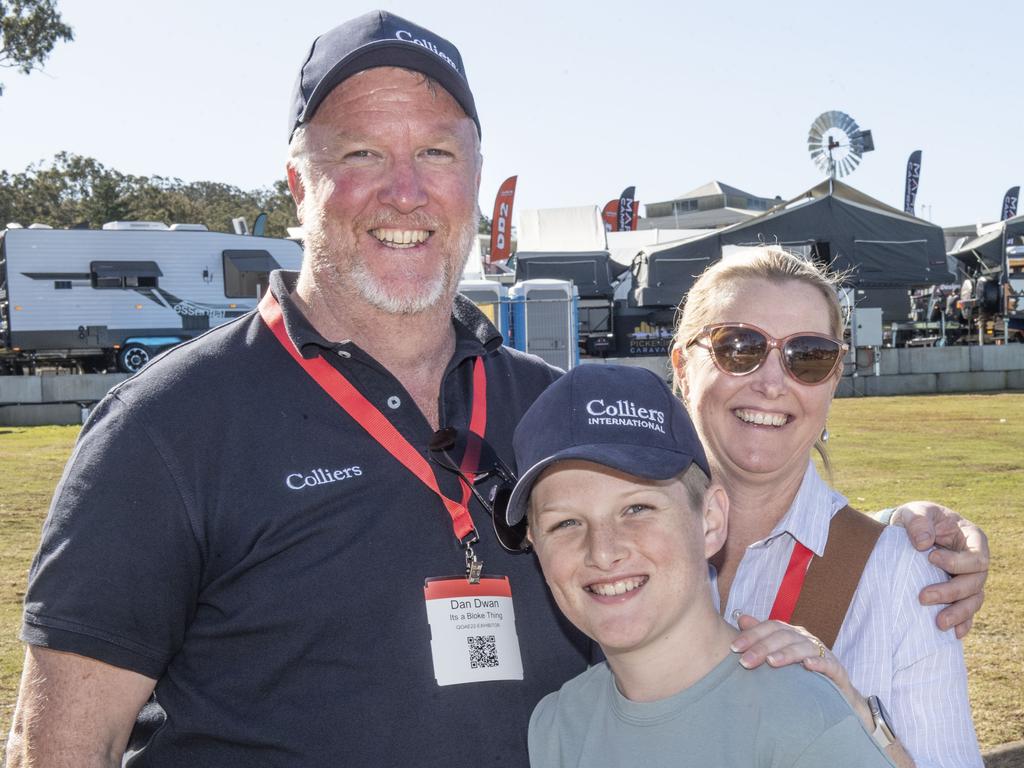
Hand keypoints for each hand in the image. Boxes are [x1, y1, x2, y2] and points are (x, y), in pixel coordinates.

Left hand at [731, 614, 872, 730]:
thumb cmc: (800, 671)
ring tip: (771, 662)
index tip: (734, 648)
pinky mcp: (836, 669)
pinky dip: (818, 662)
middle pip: (783, 637)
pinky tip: (807, 665)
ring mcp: (822, 652)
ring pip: (803, 648)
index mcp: (790, 633)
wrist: (834, 693)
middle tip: (745, 662)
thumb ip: (761, 636)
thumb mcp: (779, 653)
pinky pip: (828, 663)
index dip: (752, 635)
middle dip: (762, 647)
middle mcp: (805, 638)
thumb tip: (741, 618)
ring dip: (786, 654)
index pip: (770, 627)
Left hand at [891, 502, 988, 637]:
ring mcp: (969, 579)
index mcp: (972, 538)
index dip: (957, 562)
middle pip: (975, 583)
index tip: (930, 558)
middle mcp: (975, 561)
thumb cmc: (917, 519)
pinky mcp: (958, 593)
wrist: (908, 532)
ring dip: (958, 613)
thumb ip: (919, 522)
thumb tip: (924, 544)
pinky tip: (953, 634)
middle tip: (923, 597)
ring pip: (973, 601)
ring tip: (938, 624)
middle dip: (951, 592)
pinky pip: (967, 612)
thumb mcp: (915, 512)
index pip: (976, 557)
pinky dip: (962, 623)